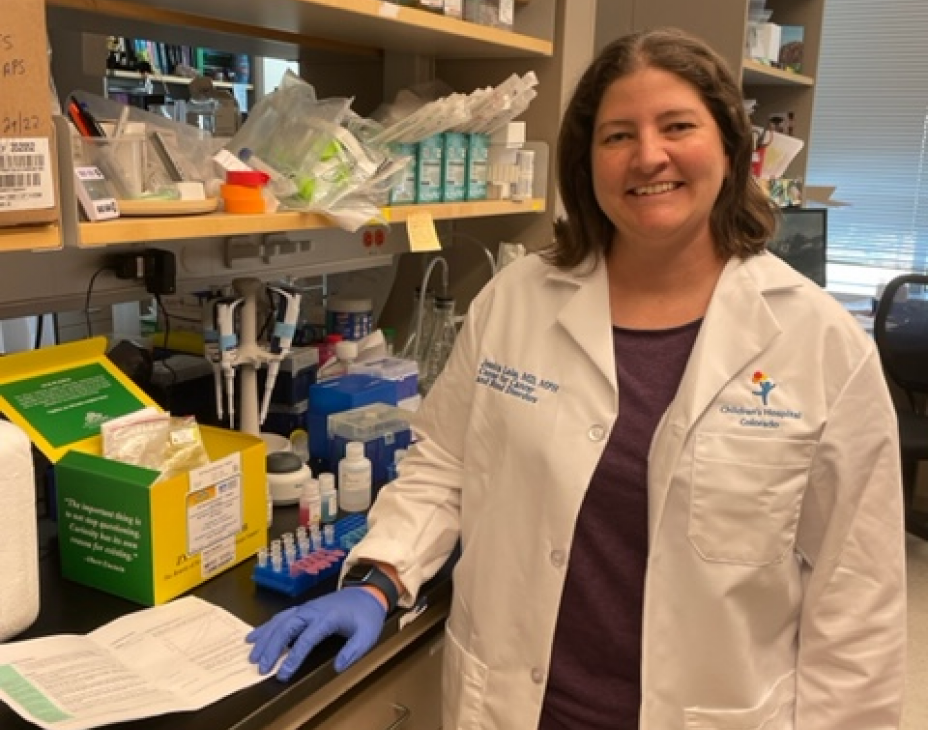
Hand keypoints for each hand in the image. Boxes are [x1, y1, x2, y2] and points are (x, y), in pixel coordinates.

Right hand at [247, 588, 386, 680]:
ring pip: (280, 621)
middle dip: (272, 647)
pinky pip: (282, 616)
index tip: (283, 674)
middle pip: (287, 628)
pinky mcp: (304, 608)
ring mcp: (306, 608)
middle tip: (260, 666)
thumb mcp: (367, 635)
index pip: (306, 639)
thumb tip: (337, 667)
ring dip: (265, 637)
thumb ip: (353, 651)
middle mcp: (312, 611)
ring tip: (252, 654)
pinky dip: (267, 626)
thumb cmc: (367, 615)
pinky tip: (255, 635)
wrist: (367, 592)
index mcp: (328, 618)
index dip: (293, 657)